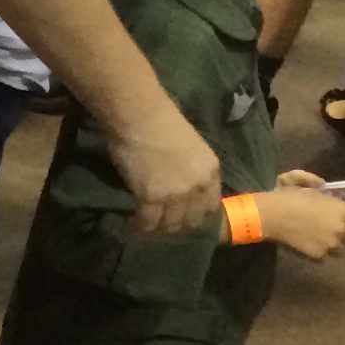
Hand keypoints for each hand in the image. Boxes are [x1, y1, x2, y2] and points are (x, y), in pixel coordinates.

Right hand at [108, 93, 222, 235]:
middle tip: (162, 225)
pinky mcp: (152, 198)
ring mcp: (176, 194)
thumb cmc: (161, 121)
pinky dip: (140, 227)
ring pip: (170, 224)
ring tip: (147, 229)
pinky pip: (148, 221)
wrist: (140, 115)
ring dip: (159, 228)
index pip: (210, 206)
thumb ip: (189, 169)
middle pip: (191, 219)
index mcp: (211, 170)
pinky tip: (133, 227)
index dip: (196, 214)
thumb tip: (178, 184)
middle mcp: (198, 186)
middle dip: (177, 224)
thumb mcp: (190, 147)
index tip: (183, 216)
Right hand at [264, 183, 344, 262]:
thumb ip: (315, 181)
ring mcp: (331, 245)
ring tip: (323, 239)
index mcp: (343, 211)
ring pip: (341, 249)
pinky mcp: (319, 255)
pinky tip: (311, 244)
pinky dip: (321, 251)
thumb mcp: (300, 179)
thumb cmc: (287, 196)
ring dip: (335, 244)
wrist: (271, 216)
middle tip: (332, 228)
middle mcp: (341, 230)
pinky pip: (326, 256)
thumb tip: (323, 185)